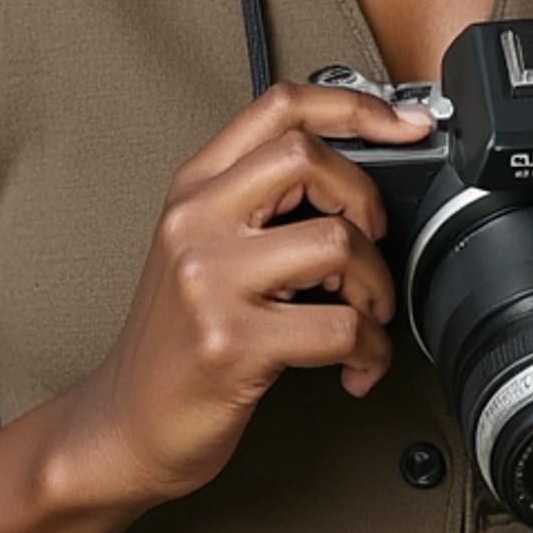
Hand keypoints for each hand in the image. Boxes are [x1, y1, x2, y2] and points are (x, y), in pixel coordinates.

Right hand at [65, 82, 434, 508]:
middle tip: (370, 247)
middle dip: (366, 203)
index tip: (405, 126)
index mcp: (194, 189)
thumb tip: (359, 179)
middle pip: (309, 158)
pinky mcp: (232, 342)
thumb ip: (260, 203)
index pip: (279, 107)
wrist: (126, 425)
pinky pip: (340, 327)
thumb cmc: (177, 342)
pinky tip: (355, 366)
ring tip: (363, 318)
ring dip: (375, 288)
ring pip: (337, 243)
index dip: (355, 107)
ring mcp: (210, 280)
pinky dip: (370, 350)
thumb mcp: (204, 249)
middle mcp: (195, 222)